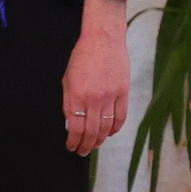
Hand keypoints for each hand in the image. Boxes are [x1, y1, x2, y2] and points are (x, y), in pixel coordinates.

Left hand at [62, 0, 129, 155]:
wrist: (103, 40)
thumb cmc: (81, 57)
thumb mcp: (67, 78)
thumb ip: (68, 102)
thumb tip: (70, 123)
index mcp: (77, 95)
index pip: (75, 127)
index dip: (73, 141)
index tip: (71, 147)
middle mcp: (95, 99)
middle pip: (91, 131)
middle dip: (86, 145)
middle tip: (82, 152)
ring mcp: (111, 97)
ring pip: (106, 127)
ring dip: (100, 140)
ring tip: (94, 145)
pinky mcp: (124, 93)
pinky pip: (120, 117)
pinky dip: (114, 128)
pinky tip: (109, 133)